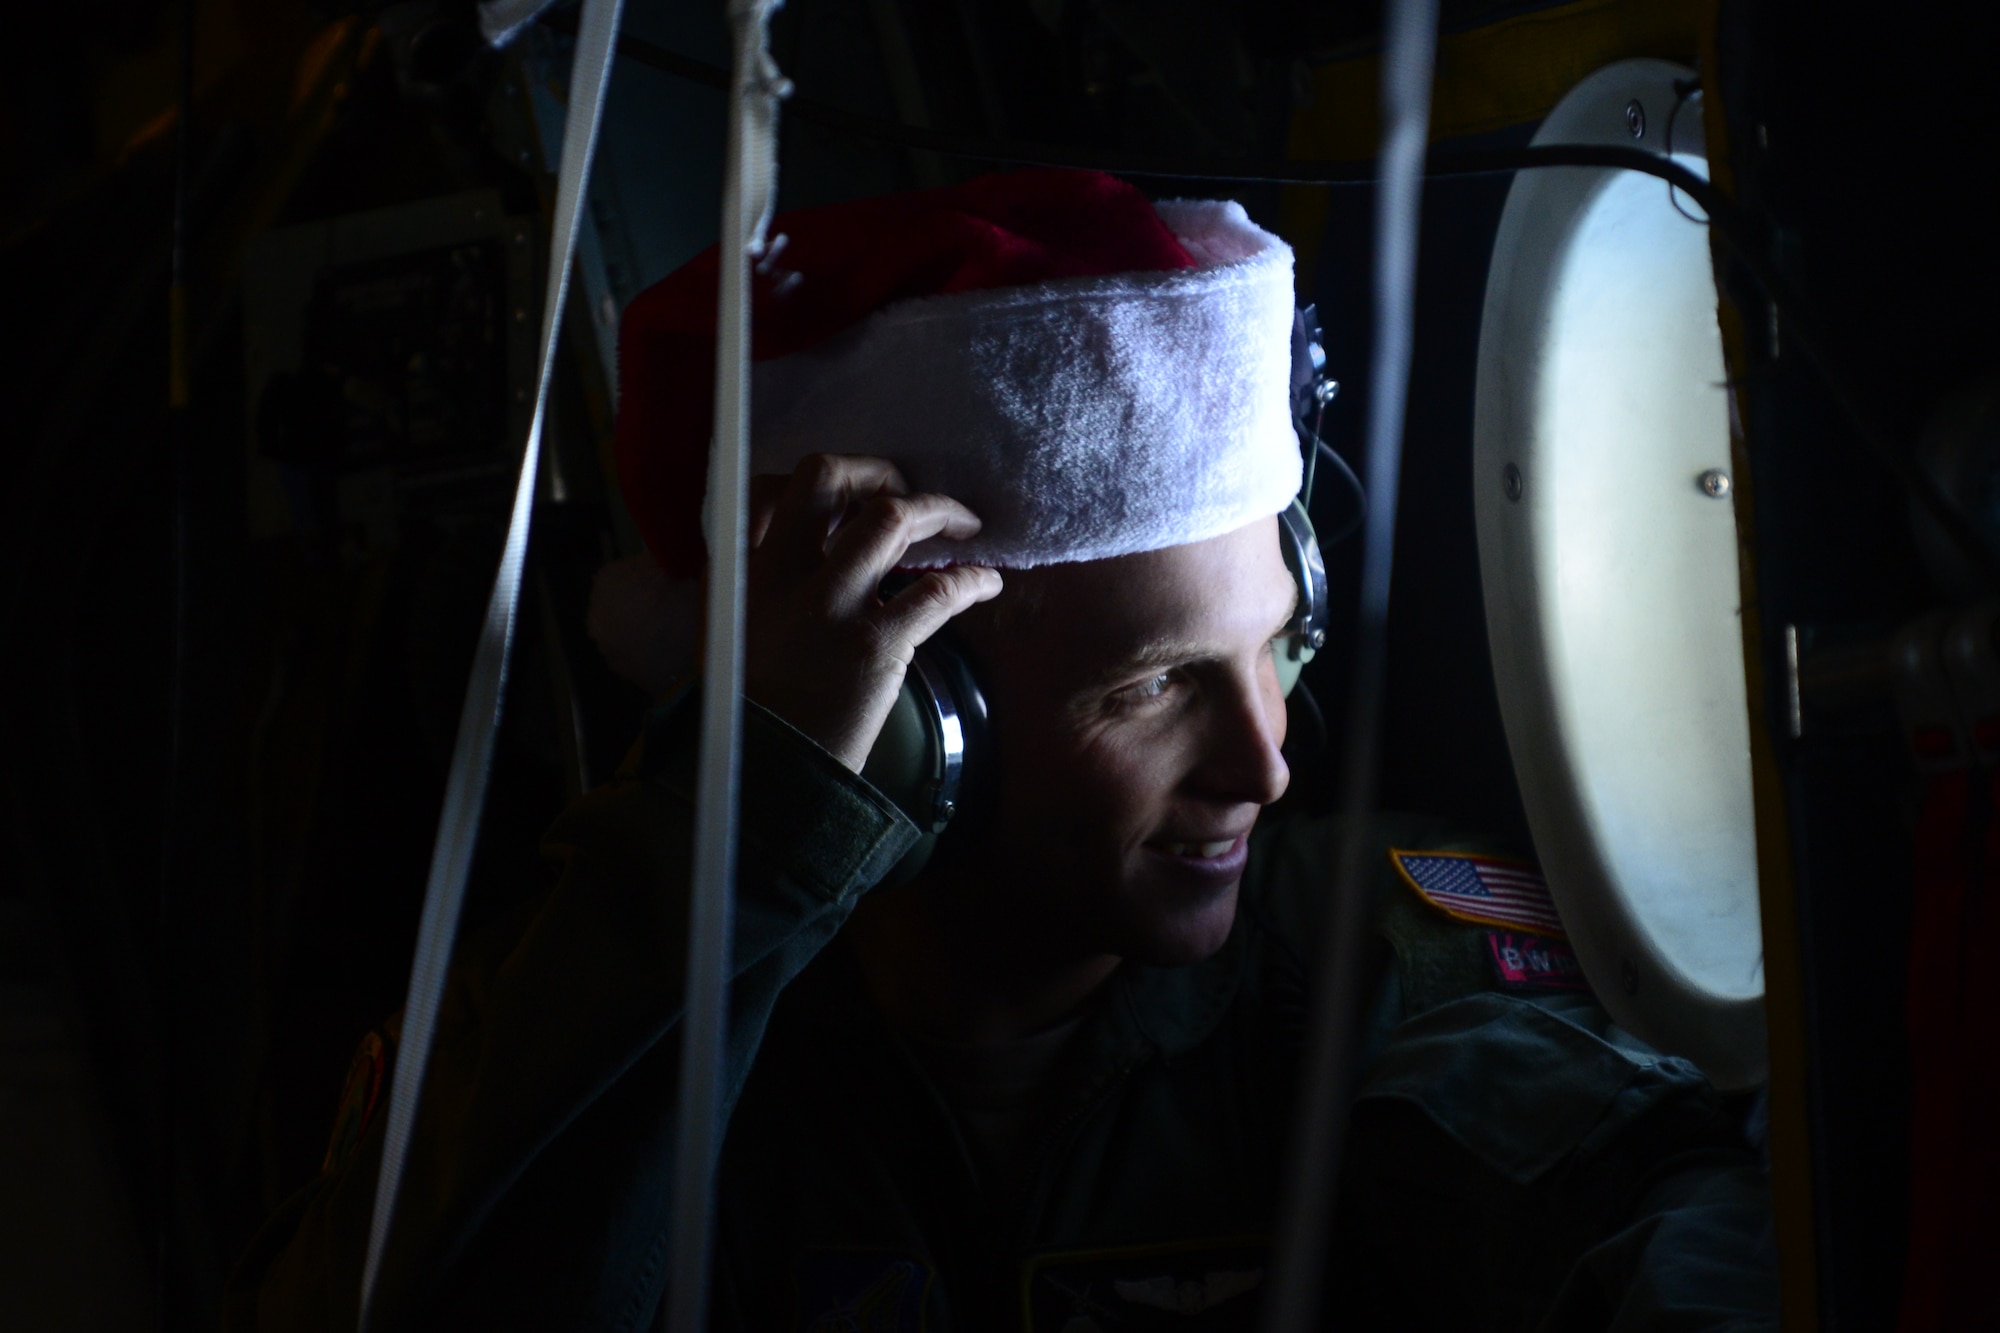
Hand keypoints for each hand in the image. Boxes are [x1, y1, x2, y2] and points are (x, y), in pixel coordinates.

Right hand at [744, 455, 1001, 771]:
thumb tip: (811, 560)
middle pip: (826, 477)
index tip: (853, 496)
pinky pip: (937, 590)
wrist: (765, 776)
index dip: (819, 482)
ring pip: (889, 518)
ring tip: (966, 523)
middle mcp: (782, 577)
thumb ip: (765, 592)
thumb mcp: (734, 638)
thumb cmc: (752, 714)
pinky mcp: (874, 646)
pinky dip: (972, 579)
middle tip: (907, 489)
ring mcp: (829, 607)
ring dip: (938, 509)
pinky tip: (987, 584)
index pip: (768, 487)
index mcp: (743, 573)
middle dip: (876, 471)